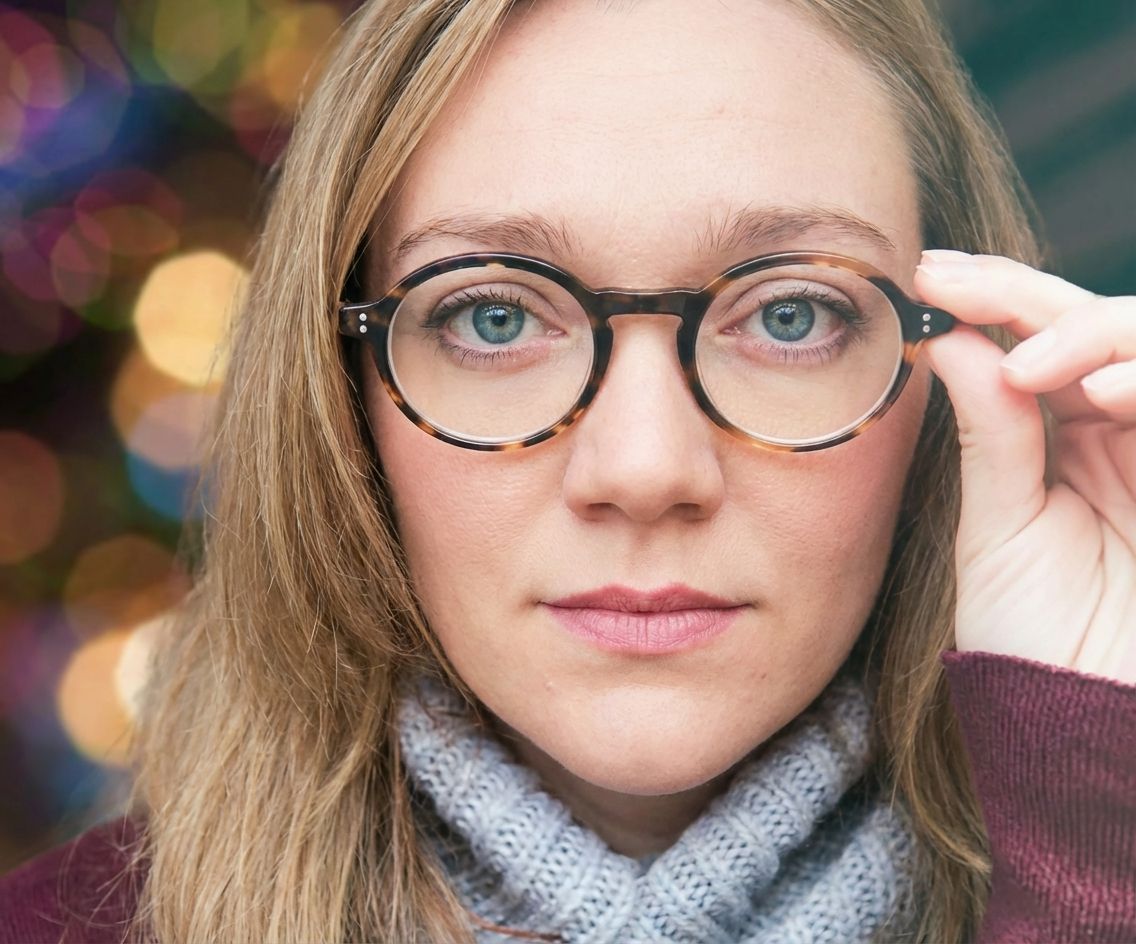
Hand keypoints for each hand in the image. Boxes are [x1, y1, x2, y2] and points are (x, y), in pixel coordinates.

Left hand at [915, 250, 1135, 685]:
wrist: (1094, 731)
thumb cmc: (1040, 641)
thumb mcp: (1000, 531)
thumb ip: (991, 437)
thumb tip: (955, 342)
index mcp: (1063, 438)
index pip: (1037, 344)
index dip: (991, 298)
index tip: (927, 274)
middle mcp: (1123, 432)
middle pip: (1099, 326)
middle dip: (1029, 297)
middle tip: (960, 286)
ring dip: (1097, 335)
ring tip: (1035, 366)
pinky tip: (1106, 394)